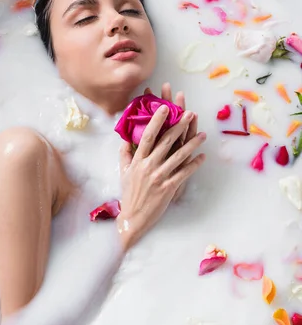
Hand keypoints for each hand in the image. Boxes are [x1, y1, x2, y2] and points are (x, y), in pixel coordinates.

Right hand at [117, 104, 205, 250]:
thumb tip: (125, 139)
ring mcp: (159, 177)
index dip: (157, 120)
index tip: (164, 107)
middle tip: (189, 113)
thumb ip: (125, 154)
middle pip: (166, 142)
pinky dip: (194, 165)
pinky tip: (202, 157)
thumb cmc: (129, 194)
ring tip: (203, 135)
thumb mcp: (123, 172)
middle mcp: (148, 166)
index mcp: (137, 160)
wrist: (132, 217)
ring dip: (192, 144)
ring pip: (178, 156)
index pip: (148, 135)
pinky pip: (184, 174)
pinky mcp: (168, 188)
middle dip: (179, 126)